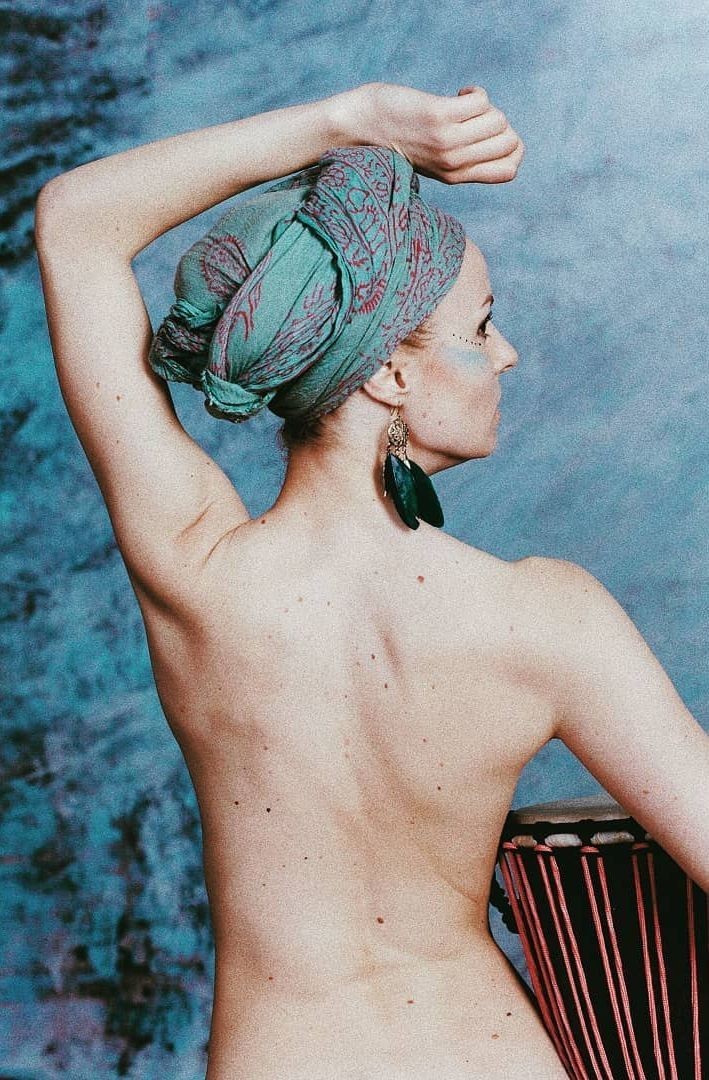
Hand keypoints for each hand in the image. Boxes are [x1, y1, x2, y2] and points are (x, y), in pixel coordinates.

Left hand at [340, 82, 523, 184]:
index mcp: (457, 177)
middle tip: (474, 117)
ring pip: (499, 120)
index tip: (488, 136)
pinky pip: (480, 102)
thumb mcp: (433, 159)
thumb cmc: (397, 138)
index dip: (511, 149)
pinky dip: (475, 93)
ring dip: (486, 106)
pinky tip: (458, 93)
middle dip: (499, 123)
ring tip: (463, 104)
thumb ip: (461, 156)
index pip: (509, 172)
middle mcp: (455, 164)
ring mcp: (448, 142)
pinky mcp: (439, 118)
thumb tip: (499, 132)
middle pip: (509, 142)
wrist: (360, 128)